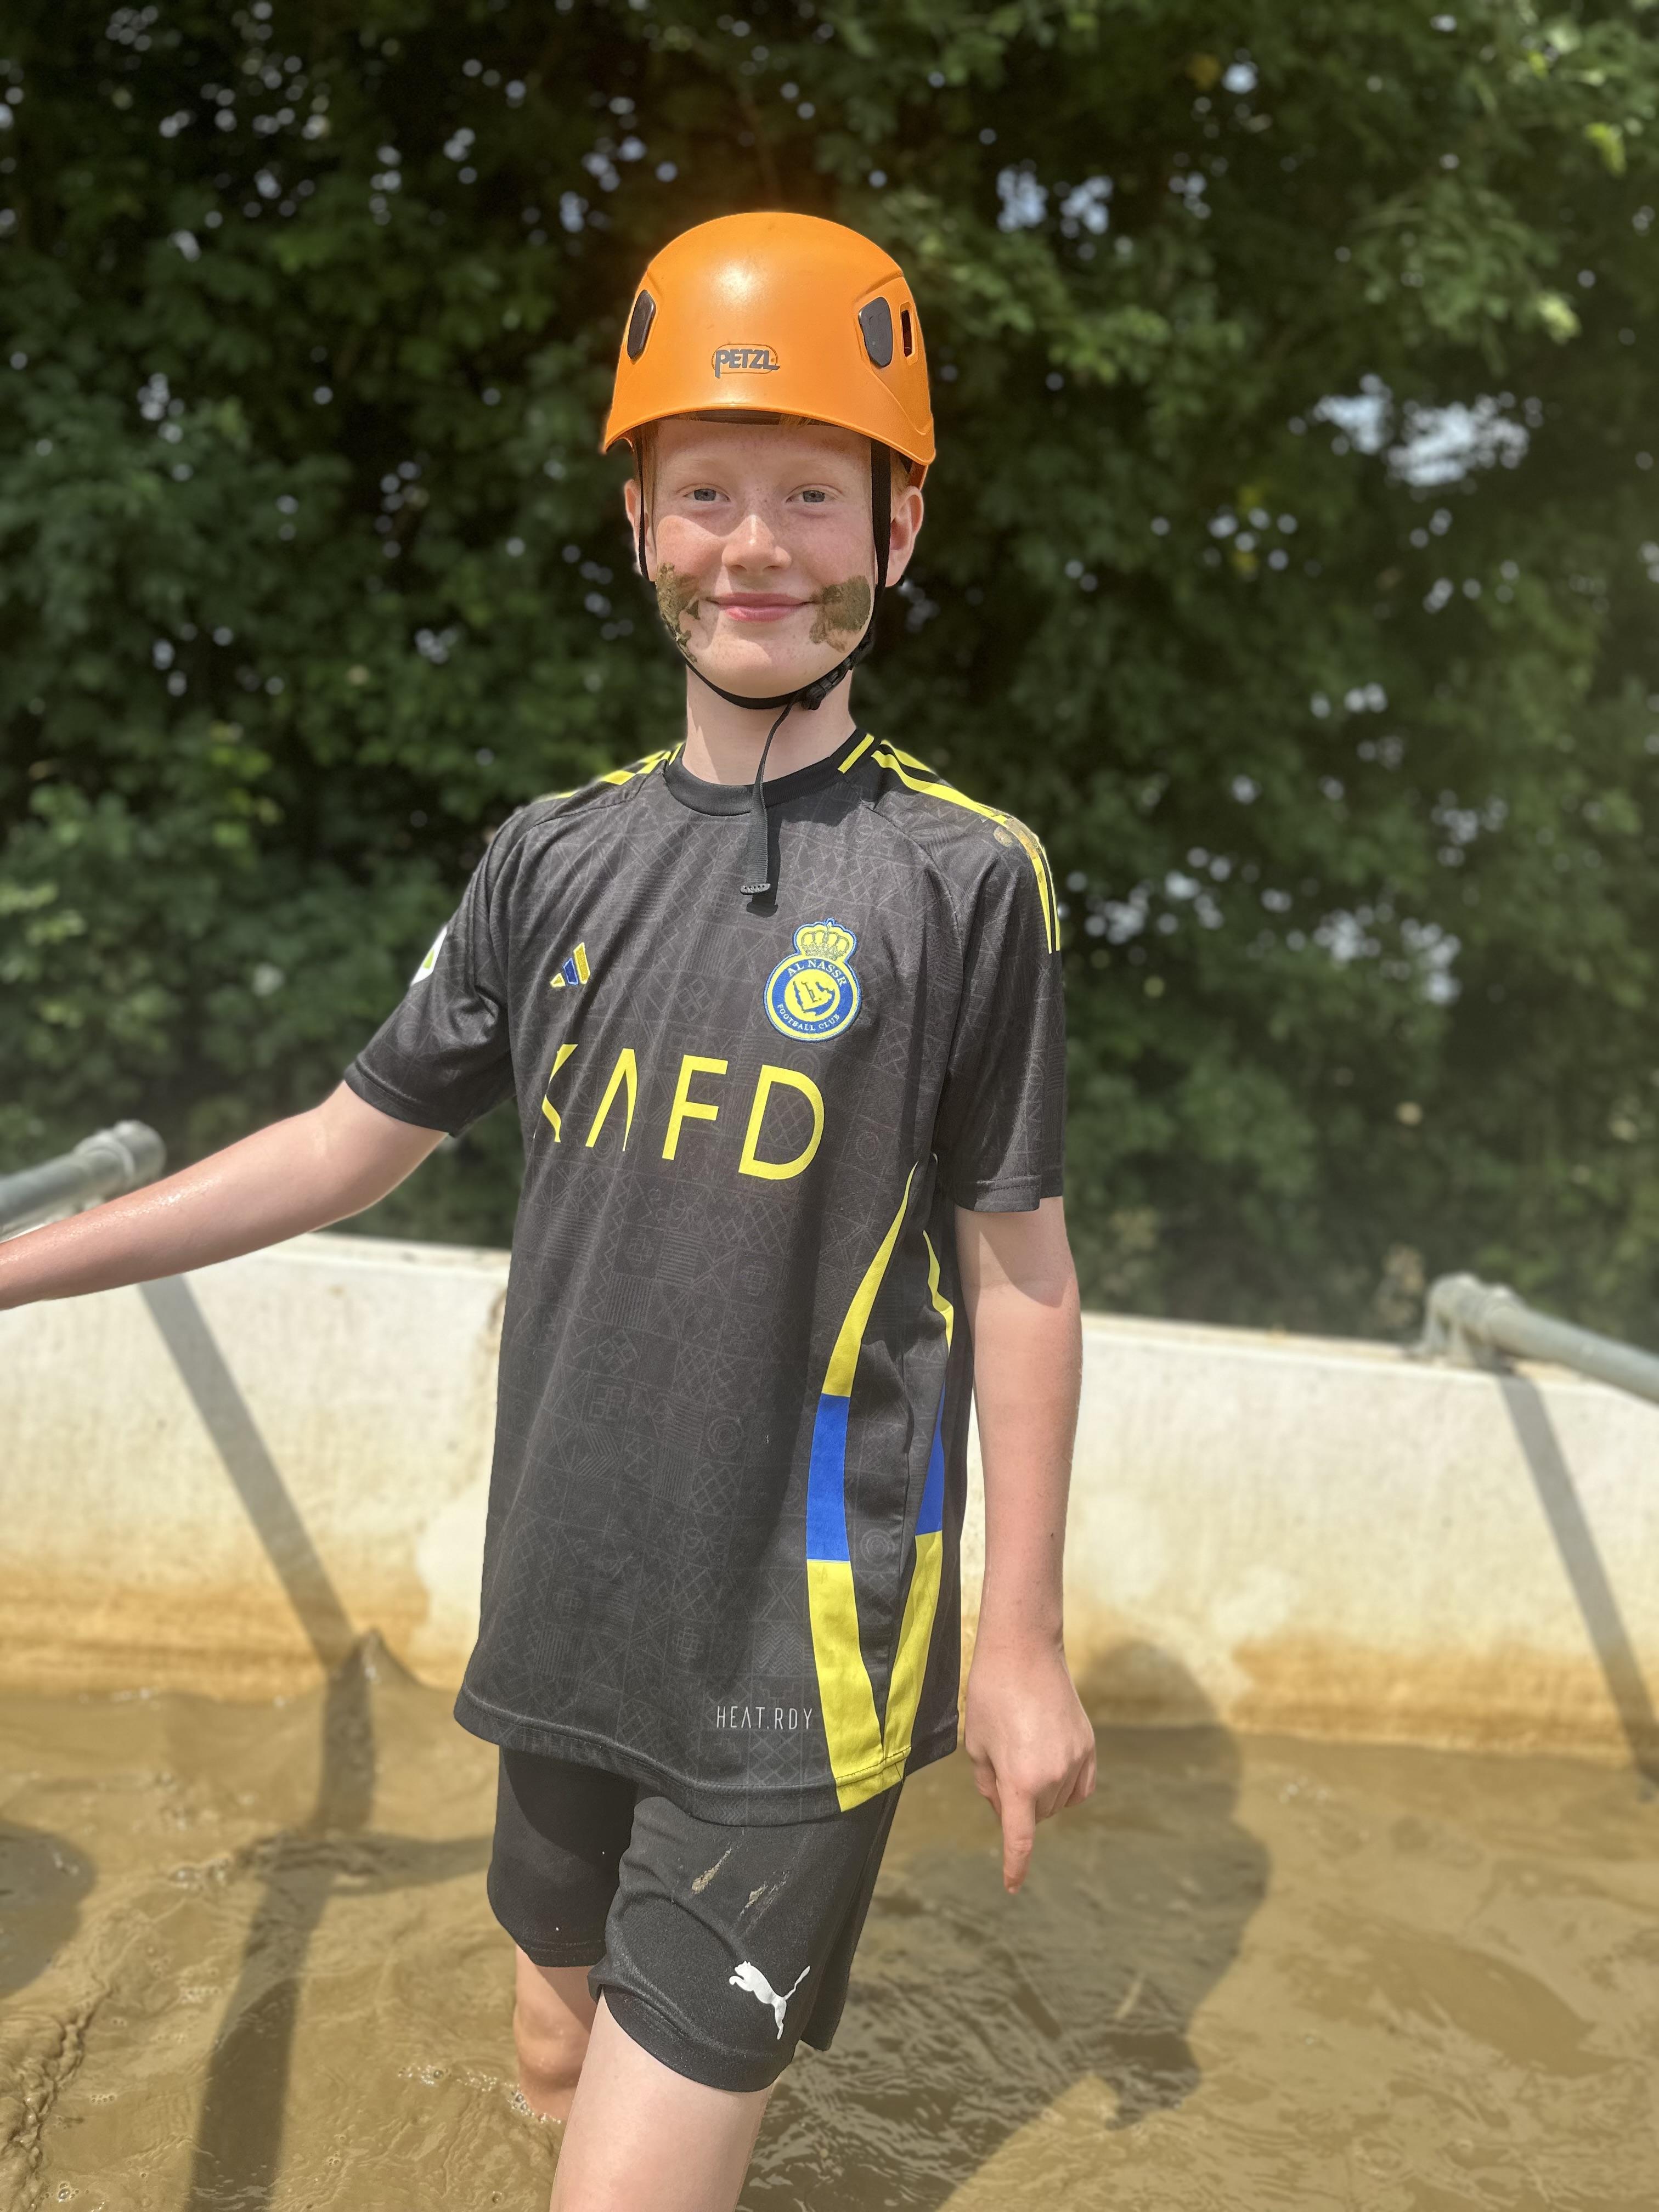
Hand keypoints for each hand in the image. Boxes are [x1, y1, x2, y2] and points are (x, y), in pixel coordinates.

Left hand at [962, 1633, 1095, 1892]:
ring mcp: (1076, 1760)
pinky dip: (1065, 1787)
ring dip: (1040, 1793)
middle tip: (999, 1765)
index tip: (1013, 1885)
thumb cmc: (990, 1695)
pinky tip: (1051, 1767)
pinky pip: (1080, 1786)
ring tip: (1021, 1751)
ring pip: (1057, 1802)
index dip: (1015, 1864)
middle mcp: (1053, 1775)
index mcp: (1020, 1779)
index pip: (1020, 1837)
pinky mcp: (1088, 1746)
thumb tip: (1007, 1807)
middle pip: (1035, 1814)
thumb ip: (990, 1785)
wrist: (1023, 1651)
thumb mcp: (976, 1745)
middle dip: (1016, 1802)